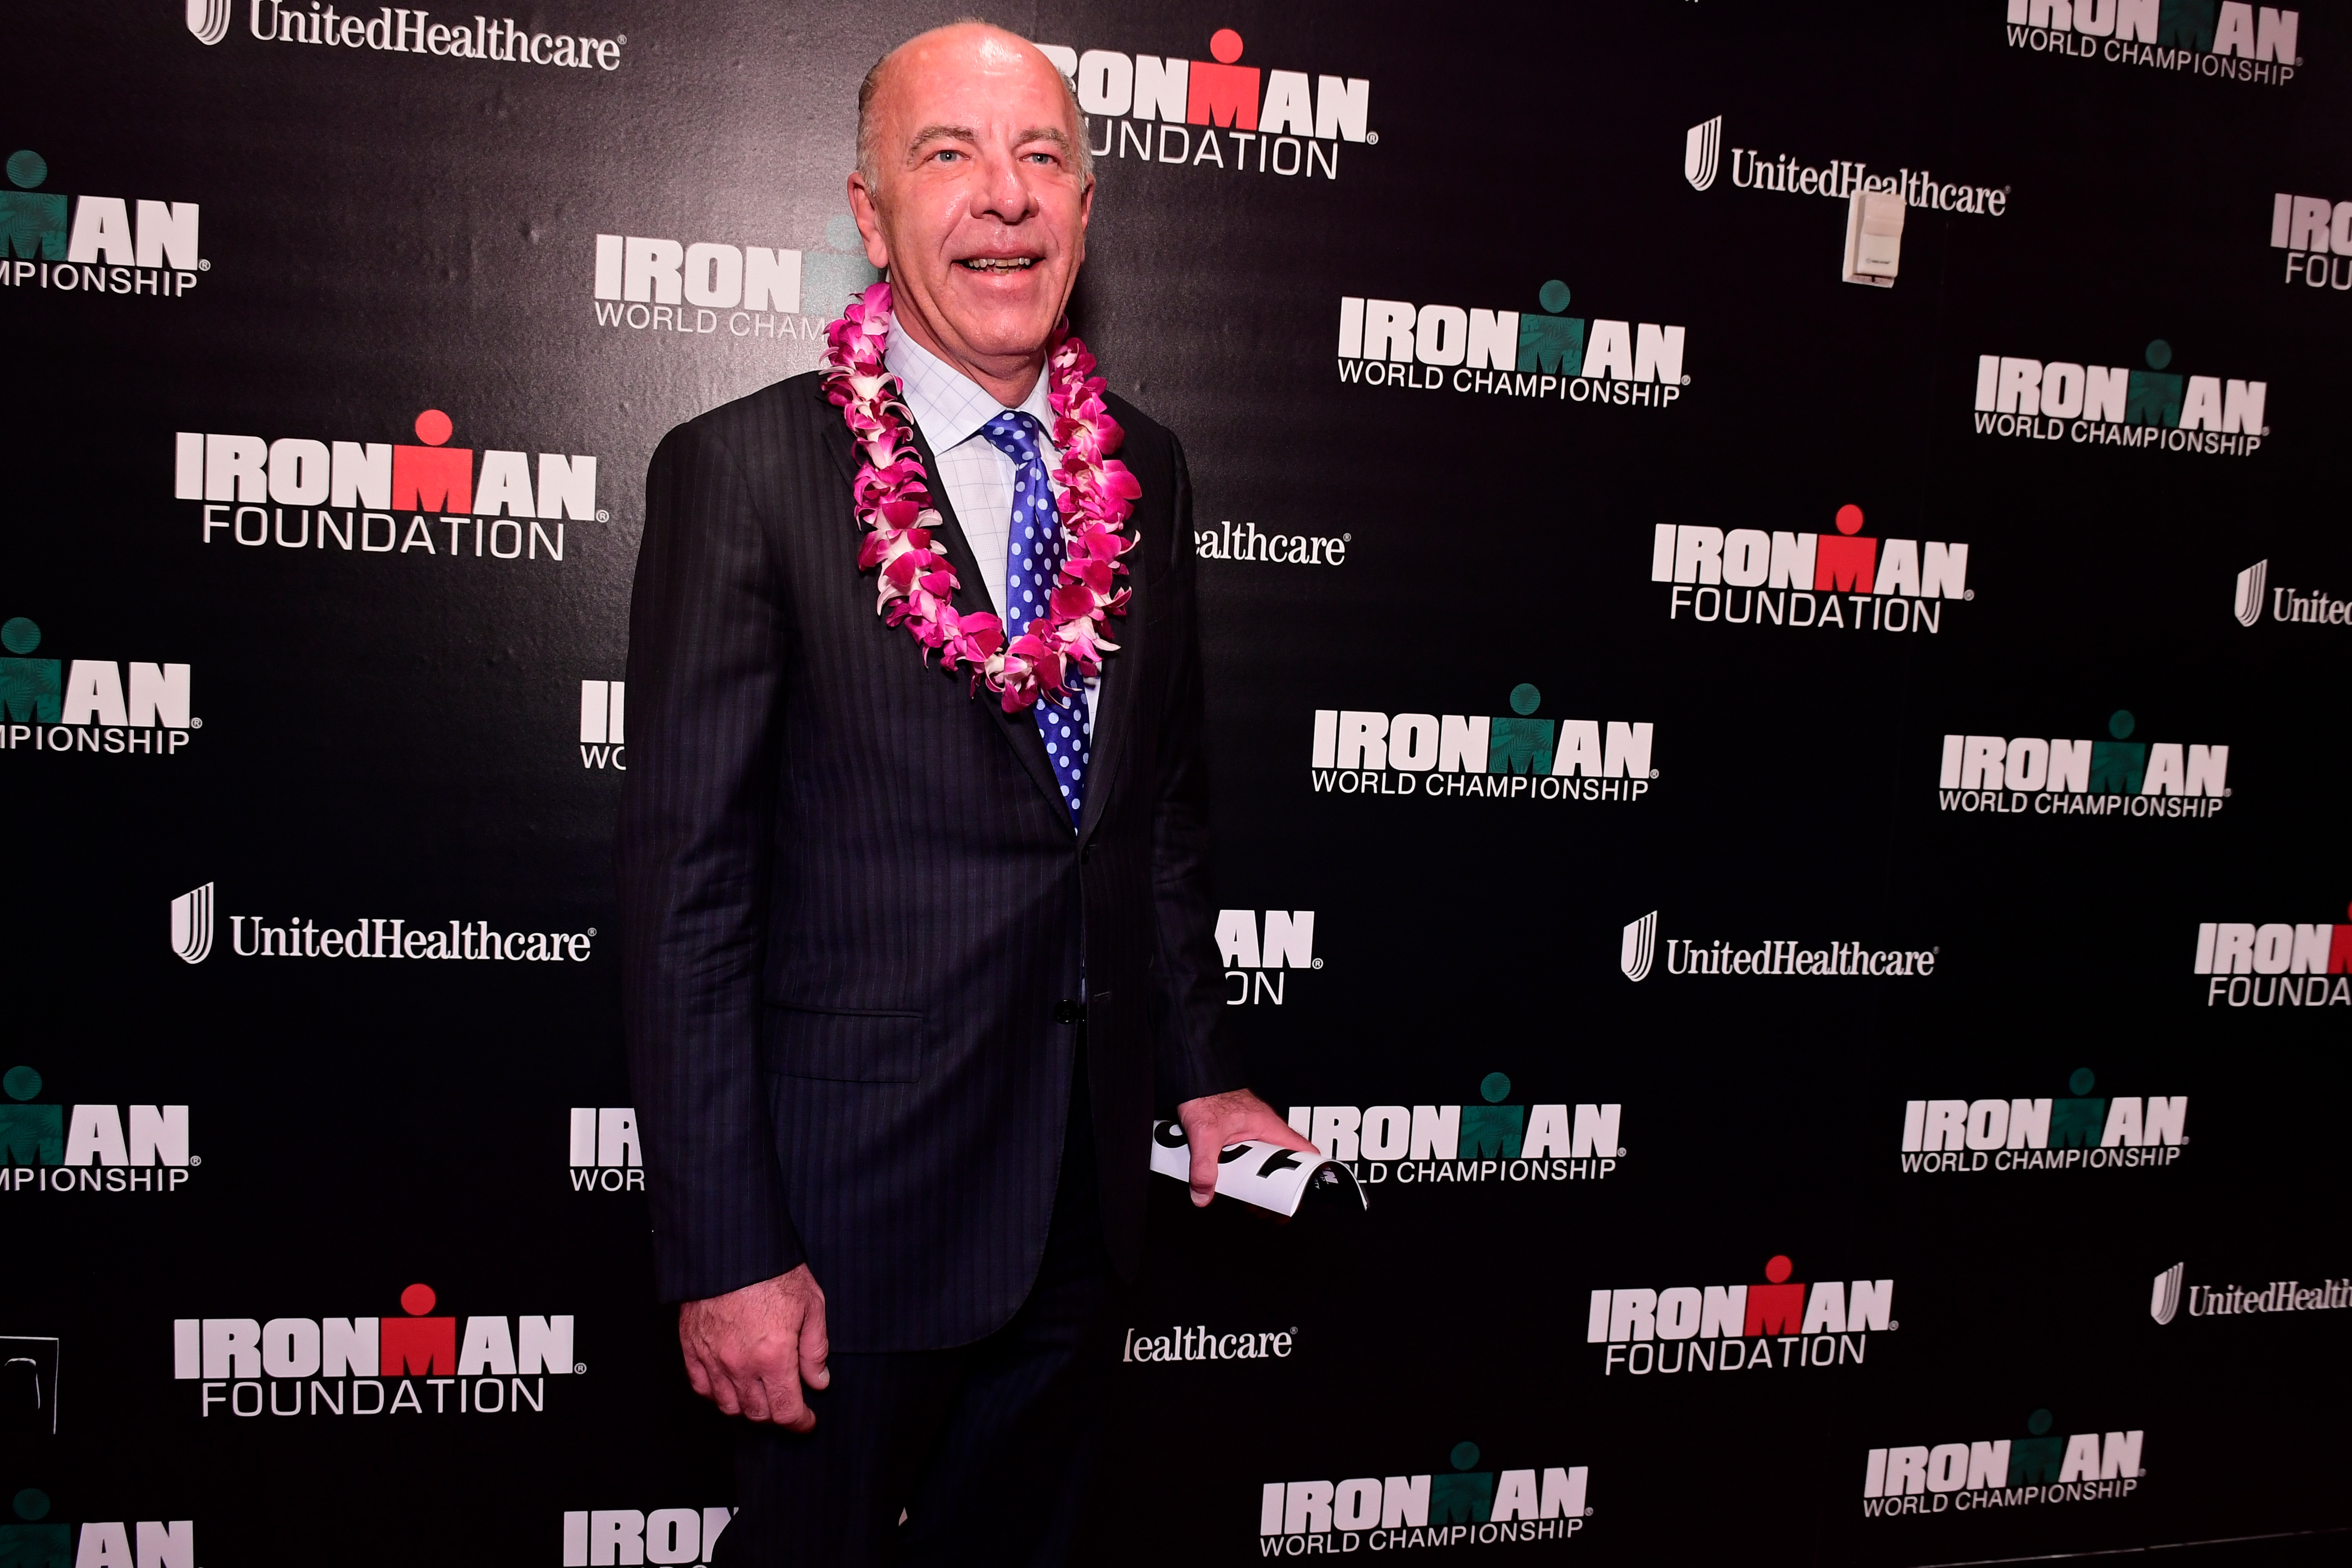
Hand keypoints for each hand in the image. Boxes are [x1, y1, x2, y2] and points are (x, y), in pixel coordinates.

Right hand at [677, 1264, 830, 1429]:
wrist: (731, 1246)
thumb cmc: (774, 1269)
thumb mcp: (811, 1303)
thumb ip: (815, 1348)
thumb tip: (818, 1382)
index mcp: (774, 1355)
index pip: (785, 1411)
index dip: (799, 1423)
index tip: (807, 1421)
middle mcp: (740, 1364)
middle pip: (757, 1413)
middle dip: (776, 1414)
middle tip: (787, 1402)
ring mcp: (712, 1358)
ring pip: (728, 1406)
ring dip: (748, 1407)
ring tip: (761, 1393)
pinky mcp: (691, 1347)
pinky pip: (702, 1387)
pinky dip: (717, 1393)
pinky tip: (732, 1383)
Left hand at [1173, 1088, 1318, 1207]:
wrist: (1193, 1077)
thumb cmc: (1206, 1093)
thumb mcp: (1204, 1134)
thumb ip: (1203, 1167)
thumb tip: (1203, 1194)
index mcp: (1269, 1127)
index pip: (1304, 1151)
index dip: (1308, 1174)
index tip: (1300, 1197)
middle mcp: (1265, 1130)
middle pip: (1282, 1164)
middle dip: (1277, 1190)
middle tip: (1267, 1209)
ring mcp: (1252, 1133)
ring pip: (1262, 1163)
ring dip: (1257, 1183)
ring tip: (1249, 1204)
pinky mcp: (1237, 1135)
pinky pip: (1246, 1157)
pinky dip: (1242, 1173)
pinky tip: (1230, 1185)